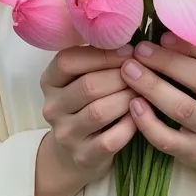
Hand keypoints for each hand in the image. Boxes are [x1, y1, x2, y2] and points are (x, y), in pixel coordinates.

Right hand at [40, 44, 137, 184]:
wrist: (74, 154)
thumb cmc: (87, 105)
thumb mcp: (81, 80)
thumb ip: (98, 60)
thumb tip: (134, 39)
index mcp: (50, 81)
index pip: (68, 60)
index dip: (102, 54)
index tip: (130, 51)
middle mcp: (52, 107)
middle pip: (88, 85)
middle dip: (121, 76)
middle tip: (144, 72)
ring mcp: (66, 134)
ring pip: (100, 111)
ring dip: (127, 98)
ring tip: (145, 91)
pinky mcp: (83, 156)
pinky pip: (111, 139)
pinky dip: (130, 126)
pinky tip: (141, 116)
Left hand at [119, 34, 195, 195]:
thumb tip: (159, 22)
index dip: (193, 43)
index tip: (162, 36)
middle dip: (166, 62)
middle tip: (138, 51)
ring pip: (183, 109)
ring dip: (152, 87)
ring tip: (128, 71)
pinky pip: (168, 139)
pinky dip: (148, 122)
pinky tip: (132, 105)